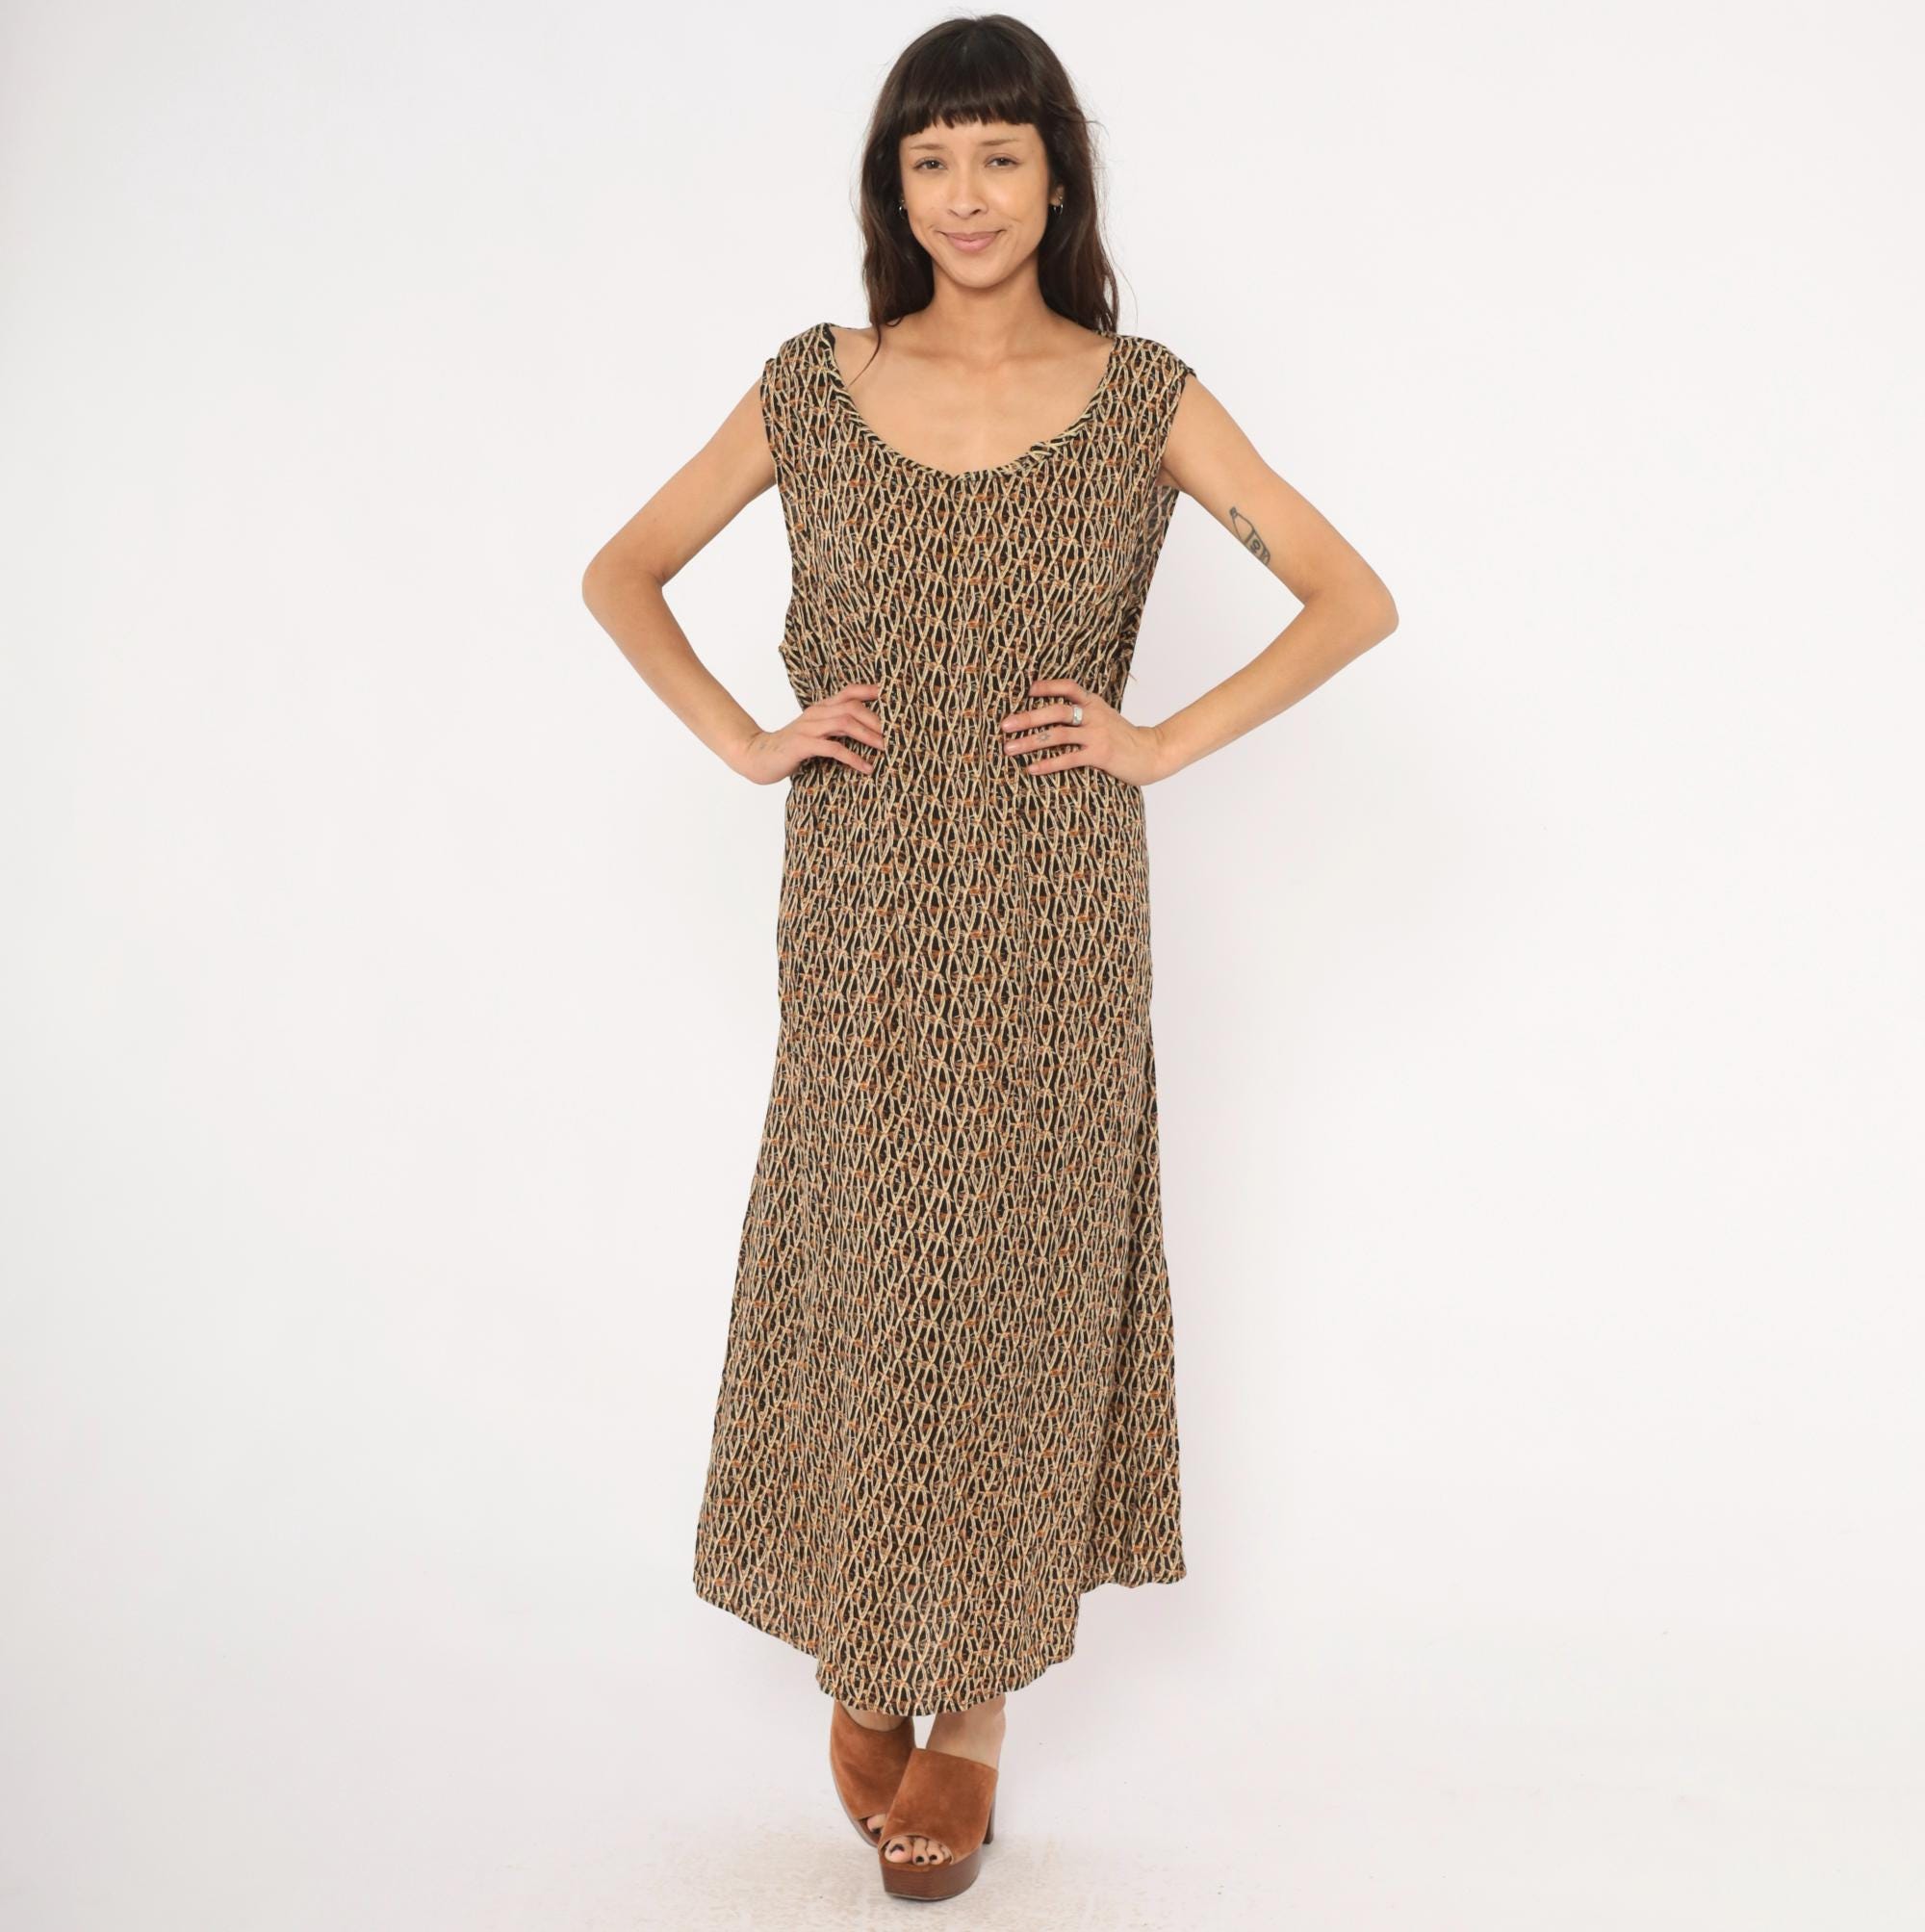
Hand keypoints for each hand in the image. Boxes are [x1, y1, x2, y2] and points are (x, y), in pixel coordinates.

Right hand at [732, 683, 885, 784]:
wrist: (757, 756)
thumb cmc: (790, 748)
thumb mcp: (815, 734)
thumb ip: (835, 730)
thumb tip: (866, 734)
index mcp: (820, 709)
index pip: (848, 692)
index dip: (870, 691)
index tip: (892, 697)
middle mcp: (816, 713)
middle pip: (852, 707)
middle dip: (877, 720)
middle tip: (897, 734)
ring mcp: (808, 728)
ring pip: (845, 723)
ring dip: (869, 736)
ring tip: (887, 748)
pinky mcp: (802, 745)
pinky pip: (833, 748)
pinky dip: (853, 758)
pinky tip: (866, 768)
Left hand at [998, 678, 1167, 786]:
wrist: (1152, 752)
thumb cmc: (1123, 737)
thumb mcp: (1104, 717)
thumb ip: (1083, 713)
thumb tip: (1050, 716)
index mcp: (1094, 702)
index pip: (1068, 687)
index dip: (1048, 686)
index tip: (1027, 691)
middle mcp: (1094, 715)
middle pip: (1055, 711)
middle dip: (1027, 717)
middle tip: (1004, 725)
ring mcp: (1097, 734)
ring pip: (1057, 735)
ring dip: (1030, 741)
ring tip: (1009, 749)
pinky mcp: (1100, 754)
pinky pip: (1069, 758)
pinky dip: (1048, 763)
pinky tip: (1031, 768)